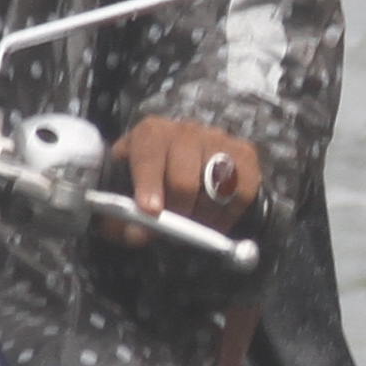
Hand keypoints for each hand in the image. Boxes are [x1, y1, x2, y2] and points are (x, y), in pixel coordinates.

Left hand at [107, 114, 260, 243]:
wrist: (177, 165)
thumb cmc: (147, 182)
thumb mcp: (123, 194)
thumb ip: (121, 218)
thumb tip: (137, 234)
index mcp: (150, 134)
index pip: (149, 156)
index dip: (149, 185)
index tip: (150, 211)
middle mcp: (185, 131)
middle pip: (184, 178)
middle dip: (178, 213)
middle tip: (174, 233)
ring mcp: (218, 139)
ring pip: (217, 185)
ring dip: (204, 215)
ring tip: (193, 228)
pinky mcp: (244, 152)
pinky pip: (243, 190)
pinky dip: (229, 214)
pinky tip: (214, 222)